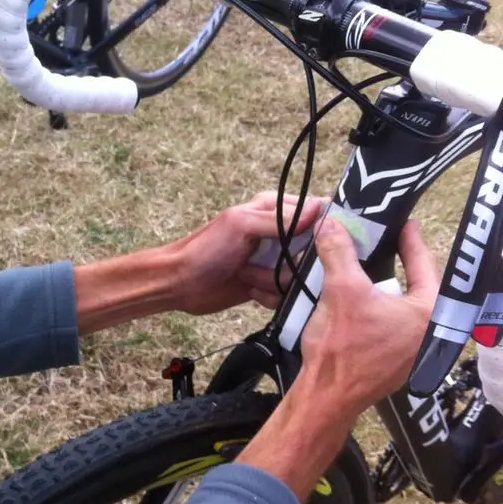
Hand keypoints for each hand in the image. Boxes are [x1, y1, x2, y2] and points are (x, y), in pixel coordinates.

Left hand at [171, 191, 322, 314]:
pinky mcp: (270, 285)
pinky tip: (250, 290)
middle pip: (316, 249)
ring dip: (276, 281)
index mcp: (274, 209)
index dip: (323, 229)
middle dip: (296, 263)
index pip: (318, 212)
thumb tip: (320, 208)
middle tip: (271, 264)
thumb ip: (280, 219)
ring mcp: (276, 261)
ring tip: (249, 275)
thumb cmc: (206, 249)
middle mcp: (280, 234)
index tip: (309, 244)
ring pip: (303, 275)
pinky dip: (271, 296)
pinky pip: (288, 294)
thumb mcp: (242, 226)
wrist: (181, 284)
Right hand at [236, 216, 437, 500]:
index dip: (410, 239)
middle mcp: (430, 333)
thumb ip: (339, 252)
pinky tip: (358, 303)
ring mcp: (414, 351)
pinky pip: (391, 325)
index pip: (424, 264)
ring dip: (385, 288)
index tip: (404, 223)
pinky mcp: (396, 363)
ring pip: (402, 307)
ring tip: (367, 269)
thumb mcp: (341, 290)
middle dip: (398, 264)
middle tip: (385, 242)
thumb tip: (331, 224)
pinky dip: (377, 310)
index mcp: (429, 313)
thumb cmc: (343, 349)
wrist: (326, 396)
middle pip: (415, 285)